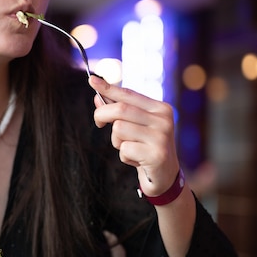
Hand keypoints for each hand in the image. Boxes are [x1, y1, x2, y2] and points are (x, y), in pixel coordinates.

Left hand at [89, 75, 179, 196]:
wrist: (165, 177)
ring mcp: (161, 137)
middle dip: (102, 114)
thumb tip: (97, 97)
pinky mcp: (156, 155)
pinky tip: (137, 160)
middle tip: (98, 123)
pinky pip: (124, 149)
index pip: (129, 94)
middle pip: (121, 109)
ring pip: (119, 129)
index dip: (108, 88)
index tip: (91, 79)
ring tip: (130, 148)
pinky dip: (124, 156)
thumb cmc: (147, 148)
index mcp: (160, 108)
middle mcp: (164, 119)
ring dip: (117, 141)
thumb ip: (119, 111)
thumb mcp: (134, 127)